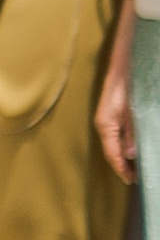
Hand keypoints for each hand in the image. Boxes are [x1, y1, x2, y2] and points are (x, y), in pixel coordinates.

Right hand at [97, 3, 138, 183]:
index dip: (122, 169)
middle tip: (136, 178)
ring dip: (124, 156)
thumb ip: (132, 130)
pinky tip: (132, 147)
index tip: (133, 181)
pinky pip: (116, 133)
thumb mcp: (134, 108)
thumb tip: (131, 153)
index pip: (113, 154)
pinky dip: (123, 144)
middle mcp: (103, 122)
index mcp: (106, 123)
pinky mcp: (112, 111)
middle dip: (123, 165)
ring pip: (114, 142)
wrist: (123, 58)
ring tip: (135, 167)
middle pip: (112, 150)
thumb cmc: (128, 80)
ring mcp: (106, 116)